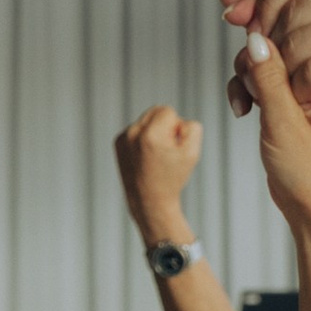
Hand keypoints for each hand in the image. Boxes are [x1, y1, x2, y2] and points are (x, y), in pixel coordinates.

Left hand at [114, 106, 201, 239]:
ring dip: (154, 132)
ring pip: (146, 120)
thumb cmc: (173, 178)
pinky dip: (143, 138)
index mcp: (151, 134)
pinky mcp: (118, 142)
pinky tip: (145, 157)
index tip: (173, 146)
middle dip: (165, 125)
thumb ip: (192, 128)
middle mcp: (133, 133)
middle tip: (166, 149)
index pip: (168, 111)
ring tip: (155, 155)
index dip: (176, 127)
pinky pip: (136, 129)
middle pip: (155, 110)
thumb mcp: (192, 153)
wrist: (149, 200)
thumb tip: (176, 120)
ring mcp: (123, 138)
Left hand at [220, 0, 310, 183]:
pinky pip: (310, 72)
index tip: (256, 33)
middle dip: (270, 46)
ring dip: (283, 75)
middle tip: (273, 75)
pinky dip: (301, 93)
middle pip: (294, 9)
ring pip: (296, 42)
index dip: (270, 3)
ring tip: (297, 91)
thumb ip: (271, 10)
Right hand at [239, 23, 310, 235]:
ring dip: (245, 78)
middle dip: (249, 64)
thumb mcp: (284, 125)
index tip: (249, 73)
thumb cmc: (309, 176)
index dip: (260, 46)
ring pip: (264, 62)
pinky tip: (244, 109)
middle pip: (274, 43)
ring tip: (246, 105)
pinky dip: (247, 90)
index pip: (290, 35)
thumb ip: (270, 81)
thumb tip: (256, 37)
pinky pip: (263, 80)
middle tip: (250, 95)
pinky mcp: (289, 102)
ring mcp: (302, 89)